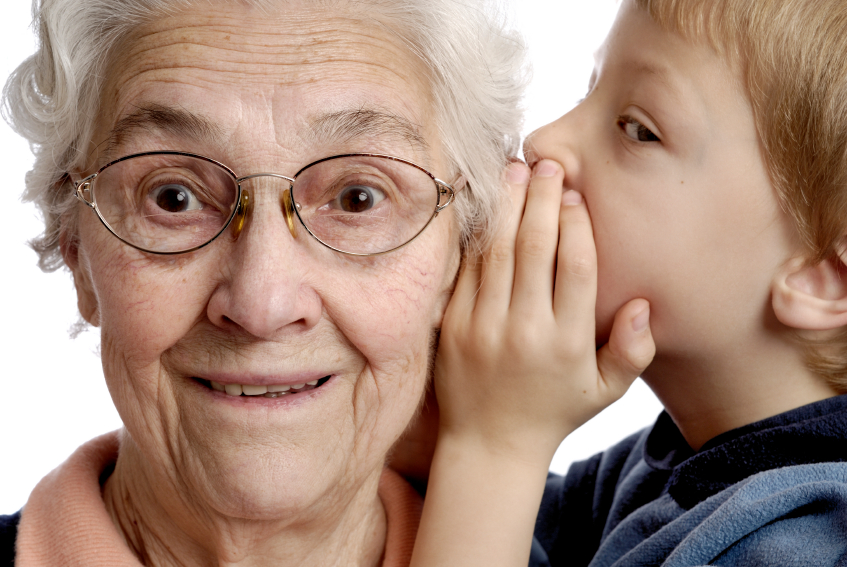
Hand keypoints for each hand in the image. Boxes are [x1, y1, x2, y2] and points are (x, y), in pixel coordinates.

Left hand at [434, 159, 654, 463]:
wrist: (490, 444)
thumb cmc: (554, 411)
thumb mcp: (605, 391)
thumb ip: (633, 351)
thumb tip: (645, 304)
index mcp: (568, 343)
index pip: (576, 268)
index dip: (576, 224)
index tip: (576, 194)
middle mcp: (525, 330)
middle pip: (535, 249)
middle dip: (542, 200)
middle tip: (547, 164)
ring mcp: (482, 326)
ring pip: (497, 252)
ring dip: (507, 206)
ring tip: (515, 169)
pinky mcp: (452, 325)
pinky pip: (466, 269)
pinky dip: (477, 234)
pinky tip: (486, 205)